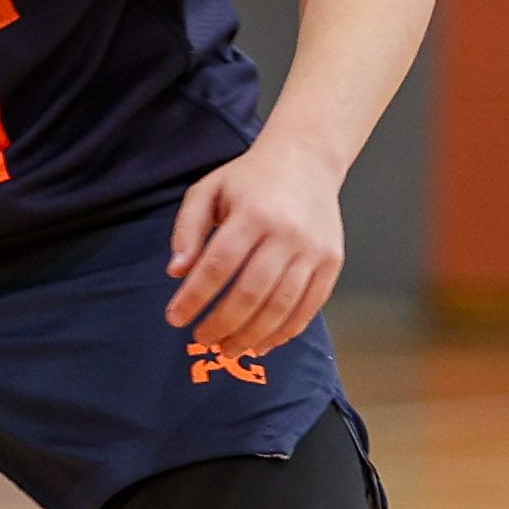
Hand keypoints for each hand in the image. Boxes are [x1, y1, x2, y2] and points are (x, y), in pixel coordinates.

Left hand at [165, 133, 345, 359]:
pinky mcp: (332, 262)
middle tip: (202, 339)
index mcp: (253, 212)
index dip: (194, 297)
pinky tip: (263, 343)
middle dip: (222, 324)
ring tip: (229, 349)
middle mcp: (287, 233)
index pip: (218, 265)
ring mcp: (313, 250)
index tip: (175, 318)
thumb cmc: (250, 178)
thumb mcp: (208, 190)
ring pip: (281, 307)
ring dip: (252, 336)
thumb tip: (176, 273)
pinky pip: (309, 307)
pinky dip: (285, 332)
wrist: (306, 159)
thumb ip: (188, 229)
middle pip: (251, 293)